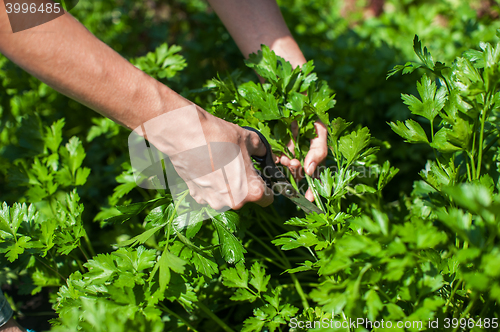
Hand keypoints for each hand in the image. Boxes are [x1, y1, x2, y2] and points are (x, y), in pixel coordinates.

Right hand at [135, 105, 272, 210]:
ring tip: (221, 164)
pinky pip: (211, 193)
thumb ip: (262, 150)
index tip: (262, 178)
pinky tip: (208, 167)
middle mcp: (234, 203)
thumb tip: (265, 153)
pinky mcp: (197, 197)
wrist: (188, 135)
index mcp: (252, 191)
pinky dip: (212, 184)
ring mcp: (213, 202)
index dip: (268, 187)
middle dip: (245, 184)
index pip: (268, 198)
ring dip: (228, 185)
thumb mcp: (249, 140)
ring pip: (228, 196)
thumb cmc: (221, 137)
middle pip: (246, 197)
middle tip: (239, 165)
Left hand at [276, 120, 327, 201]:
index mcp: (313, 154)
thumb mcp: (320, 130)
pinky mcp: (274, 144)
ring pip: (287, 165)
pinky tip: (277, 156)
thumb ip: (318, 151)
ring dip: (286, 165)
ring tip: (286, 158)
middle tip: (293, 164)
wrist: (293, 96)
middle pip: (299, 172)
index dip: (313, 190)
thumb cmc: (311, 112)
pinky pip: (274, 155)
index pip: (316, 177)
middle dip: (295, 172)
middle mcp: (301, 154)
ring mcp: (288, 150)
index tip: (309, 199)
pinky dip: (276, 158)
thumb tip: (309, 172)